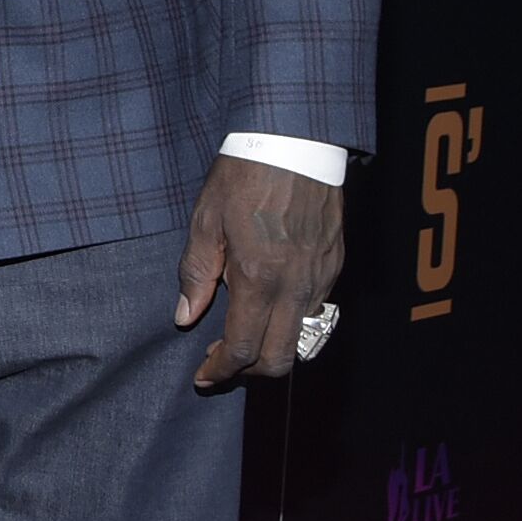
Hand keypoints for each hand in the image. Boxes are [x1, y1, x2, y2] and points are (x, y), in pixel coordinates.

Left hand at [175, 153, 344, 388]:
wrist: (295, 144)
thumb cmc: (244, 177)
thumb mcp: (205, 222)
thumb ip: (196, 273)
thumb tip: (186, 316)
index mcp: (259, 279)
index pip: (243, 349)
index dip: (221, 371)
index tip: (204, 376)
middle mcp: (297, 287)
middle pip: (280, 359)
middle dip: (249, 371)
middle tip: (222, 362)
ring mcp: (322, 278)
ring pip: (303, 339)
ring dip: (273, 348)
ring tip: (244, 336)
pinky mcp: (335, 266)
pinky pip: (317, 311)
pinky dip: (292, 322)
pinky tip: (269, 305)